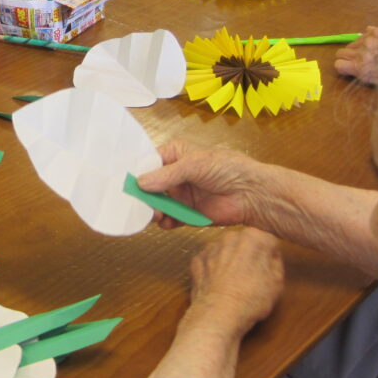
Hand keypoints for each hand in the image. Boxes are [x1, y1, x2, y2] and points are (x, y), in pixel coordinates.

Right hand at [139, 140, 273, 229]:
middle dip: (143, 195)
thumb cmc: (228, 168)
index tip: (125, 182)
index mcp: (175, 154)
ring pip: (157, 203)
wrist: (252, 194)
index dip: (137, 172)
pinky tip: (167, 222)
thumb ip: (167, 175)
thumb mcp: (194, 165)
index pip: (149, 162)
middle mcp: (175, 174)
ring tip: (155, 215)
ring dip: (153, 210)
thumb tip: (141, 182)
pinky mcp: (188, 213)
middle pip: (150, 185)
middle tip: (138, 203)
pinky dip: (166, 222)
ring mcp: (181, 195)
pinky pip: (170, 219)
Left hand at [186, 228, 283, 338]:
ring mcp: (211, 247)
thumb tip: (270, 257)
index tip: (270, 269)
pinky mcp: (197, 259)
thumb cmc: (251, 299)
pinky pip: (210, 261)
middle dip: (249, 256)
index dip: (271, 256)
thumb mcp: (277, 282)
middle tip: (254, 277)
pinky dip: (215, 270)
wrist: (219, 314)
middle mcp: (230, 237)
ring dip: (231, 262)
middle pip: (245, 243)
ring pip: (226, 251)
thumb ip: (275, 262)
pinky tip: (220, 285)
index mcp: (253, 237)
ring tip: (236, 284)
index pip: (268, 241)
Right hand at [334, 26, 377, 86]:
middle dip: (347, 57)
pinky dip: (369, 37)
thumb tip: (352, 67)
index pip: (337, 64)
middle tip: (358, 60)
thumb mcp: (376, 82)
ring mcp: (369, 40)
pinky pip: (365, 31)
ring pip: (353, 42)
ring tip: (372, 52)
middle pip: (341, 52)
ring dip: (358, 47)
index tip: (348, 68)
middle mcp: (361, 52)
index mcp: (360, 67)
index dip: (343, 67)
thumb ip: (360, 73)